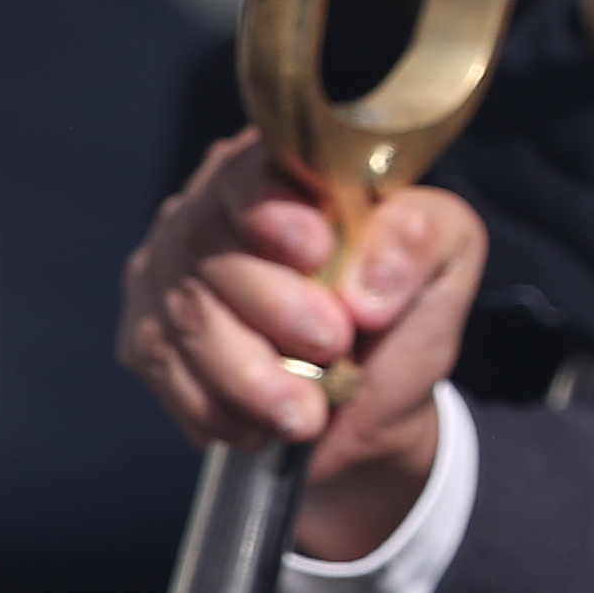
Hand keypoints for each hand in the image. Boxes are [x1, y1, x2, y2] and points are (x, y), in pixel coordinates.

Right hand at [115, 133, 478, 558]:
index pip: (253, 167)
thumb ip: (420, 240)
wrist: (370, 409)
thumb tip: (368, 287)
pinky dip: (215, 405)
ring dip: (248, 373)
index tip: (316, 251)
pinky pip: (163, 367)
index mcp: (284, 169)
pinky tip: (261, 425)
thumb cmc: (401, 313)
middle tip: (331, 345)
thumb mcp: (444, 262)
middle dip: (273, 305)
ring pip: (185, 315)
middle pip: (208, 243)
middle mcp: (212, 210)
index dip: (274, 208)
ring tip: (306, 413)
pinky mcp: (149, 334)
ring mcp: (170, 272)